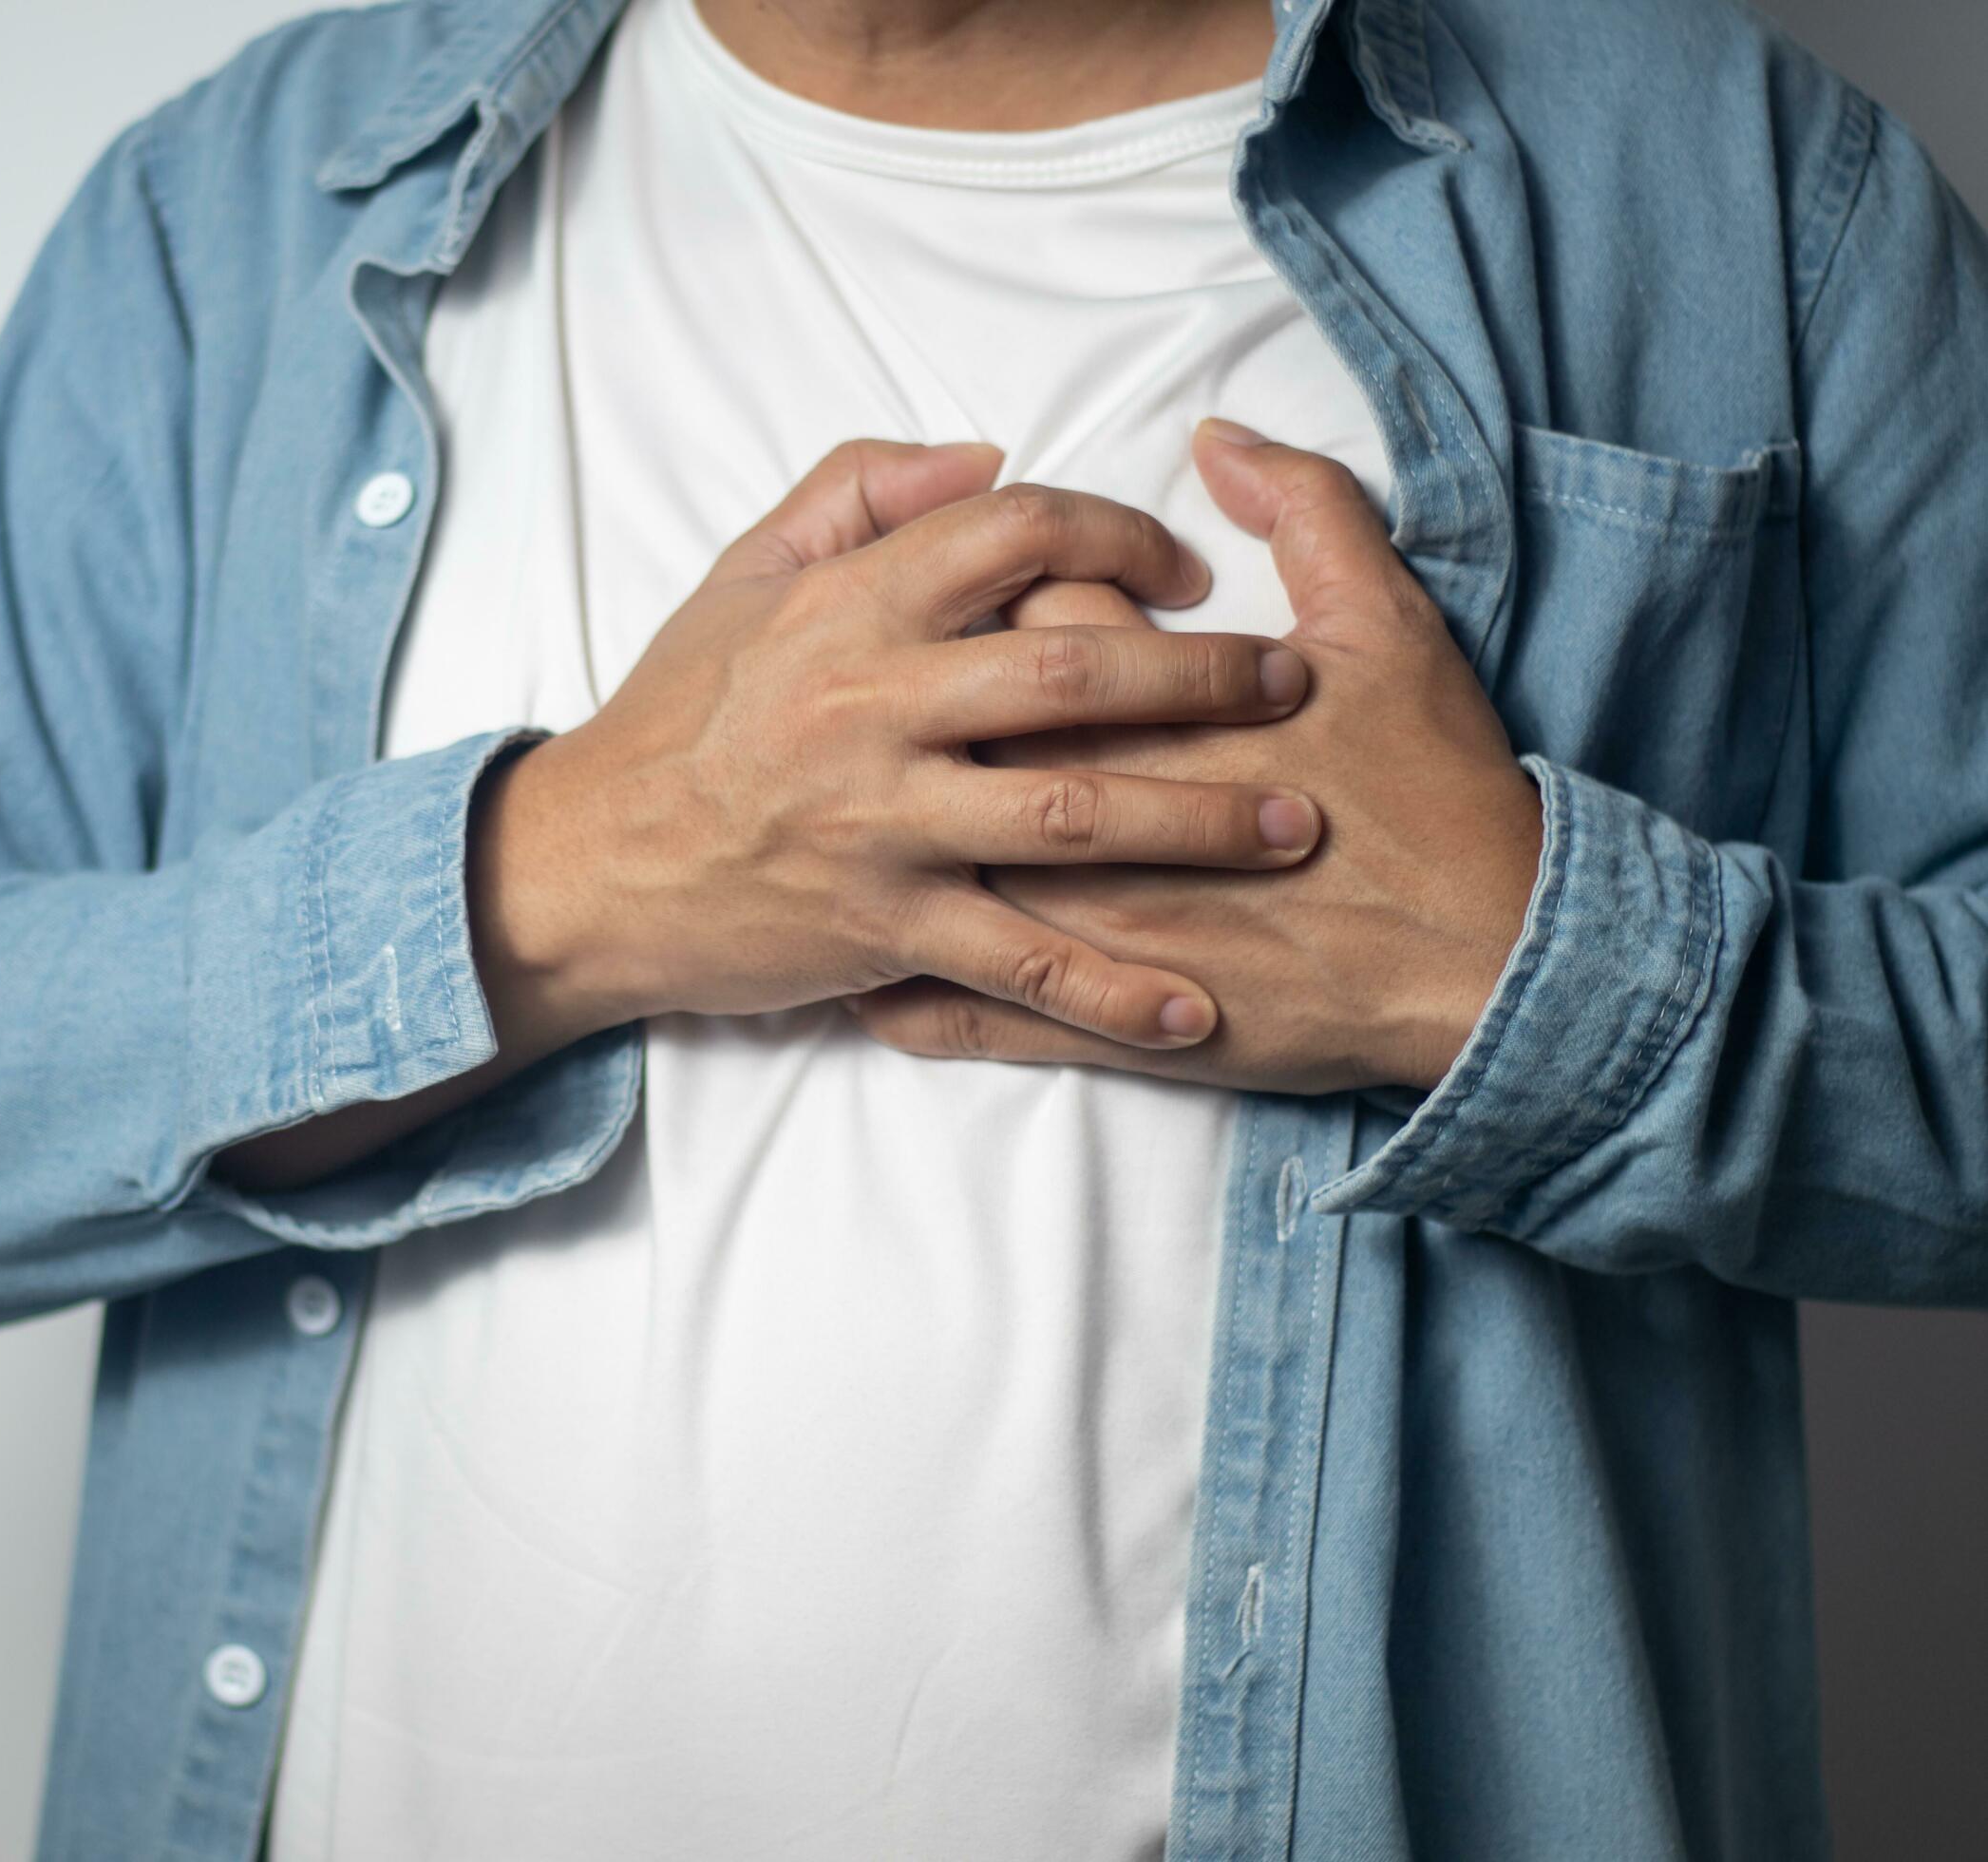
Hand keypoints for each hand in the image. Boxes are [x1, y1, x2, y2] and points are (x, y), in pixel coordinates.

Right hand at [475, 437, 1327, 1060]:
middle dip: (1205, 676)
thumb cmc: (674, 715)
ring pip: (1073, 817)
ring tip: (1295, 823)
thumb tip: (985, 455)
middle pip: (1073, 673)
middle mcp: (874, 707)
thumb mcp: (744, 575)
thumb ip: (857, 493)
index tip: (1184, 568)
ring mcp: (883, 825)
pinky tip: (1198, 1010)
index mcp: (848, 607)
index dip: (1119, 534)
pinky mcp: (883, 927)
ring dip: (1199, 821)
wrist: (587, 864)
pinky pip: (1021, 964)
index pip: (1012, 531)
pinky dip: (1112, 993)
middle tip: (1295, 682)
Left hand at [843, 420, 1544, 1092]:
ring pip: (936, 881)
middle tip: (881, 722)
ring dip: (864, 868)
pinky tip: (856, 984)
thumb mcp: (1391, 626)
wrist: (1487, 961)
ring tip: (814, 847)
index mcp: (1151, 704)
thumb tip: (1217, 441)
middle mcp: (1098, 807)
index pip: (1025, 615)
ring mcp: (1091, 919)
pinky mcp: (1104, 1015)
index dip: (999, 595)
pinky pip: (969, 1014)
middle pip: (955, 744)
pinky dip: (902, 1003)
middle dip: (909, 727)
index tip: (995, 599)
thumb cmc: (1435, 792)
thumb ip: (1306, 511)